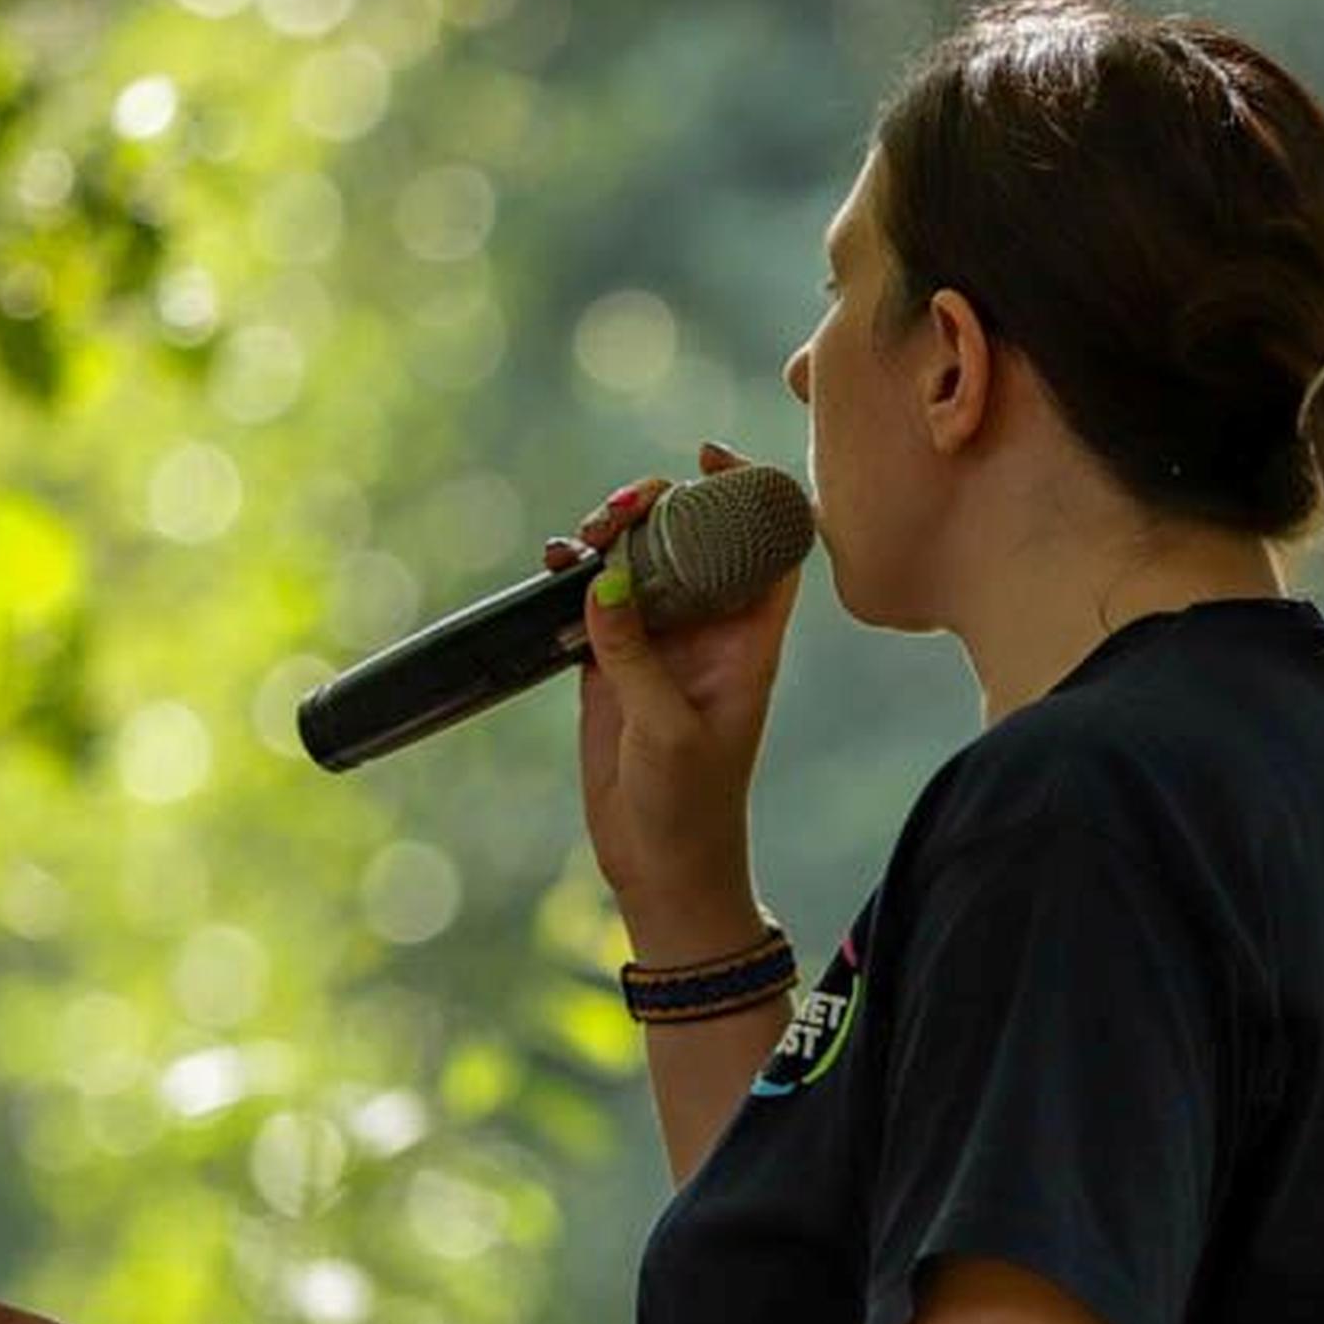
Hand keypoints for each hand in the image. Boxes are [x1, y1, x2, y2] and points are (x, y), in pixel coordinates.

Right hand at [538, 439, 800, 944]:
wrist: (661, 866)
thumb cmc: (689, 805)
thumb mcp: (666, 731)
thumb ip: (635, 657)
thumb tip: (603, 583)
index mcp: (748, 640)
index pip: (769, 546)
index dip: (751, 491)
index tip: (709, 457)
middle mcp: (707, 632)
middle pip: (693, 538)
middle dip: (660, 506)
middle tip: (624, 508)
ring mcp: (657, 645)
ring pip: (638, 563)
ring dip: (611, 537)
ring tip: (582, 538)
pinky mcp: (609, 666)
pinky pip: (592, 602)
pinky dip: (573, 576)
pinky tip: (554, 564)